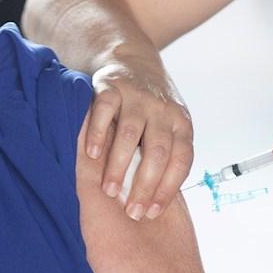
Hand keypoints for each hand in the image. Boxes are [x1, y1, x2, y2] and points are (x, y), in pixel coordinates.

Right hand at [86, 62, 193, 220]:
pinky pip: (104, 111)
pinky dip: (97, 133)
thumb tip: (153, 205)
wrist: (132, 60)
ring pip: (130, 134)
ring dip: (119, 165)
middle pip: (158, 151)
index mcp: (181, 123)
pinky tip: (91, 155)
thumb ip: (164, 156)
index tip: (152, 213)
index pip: (181, 160)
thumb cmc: (150, 108)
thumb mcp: (167, 127)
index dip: (168, 188)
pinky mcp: (111, 86)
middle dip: (145, 185)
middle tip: (131, 211)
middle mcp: (162, 109)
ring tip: (110, 191)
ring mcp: (137, 96)